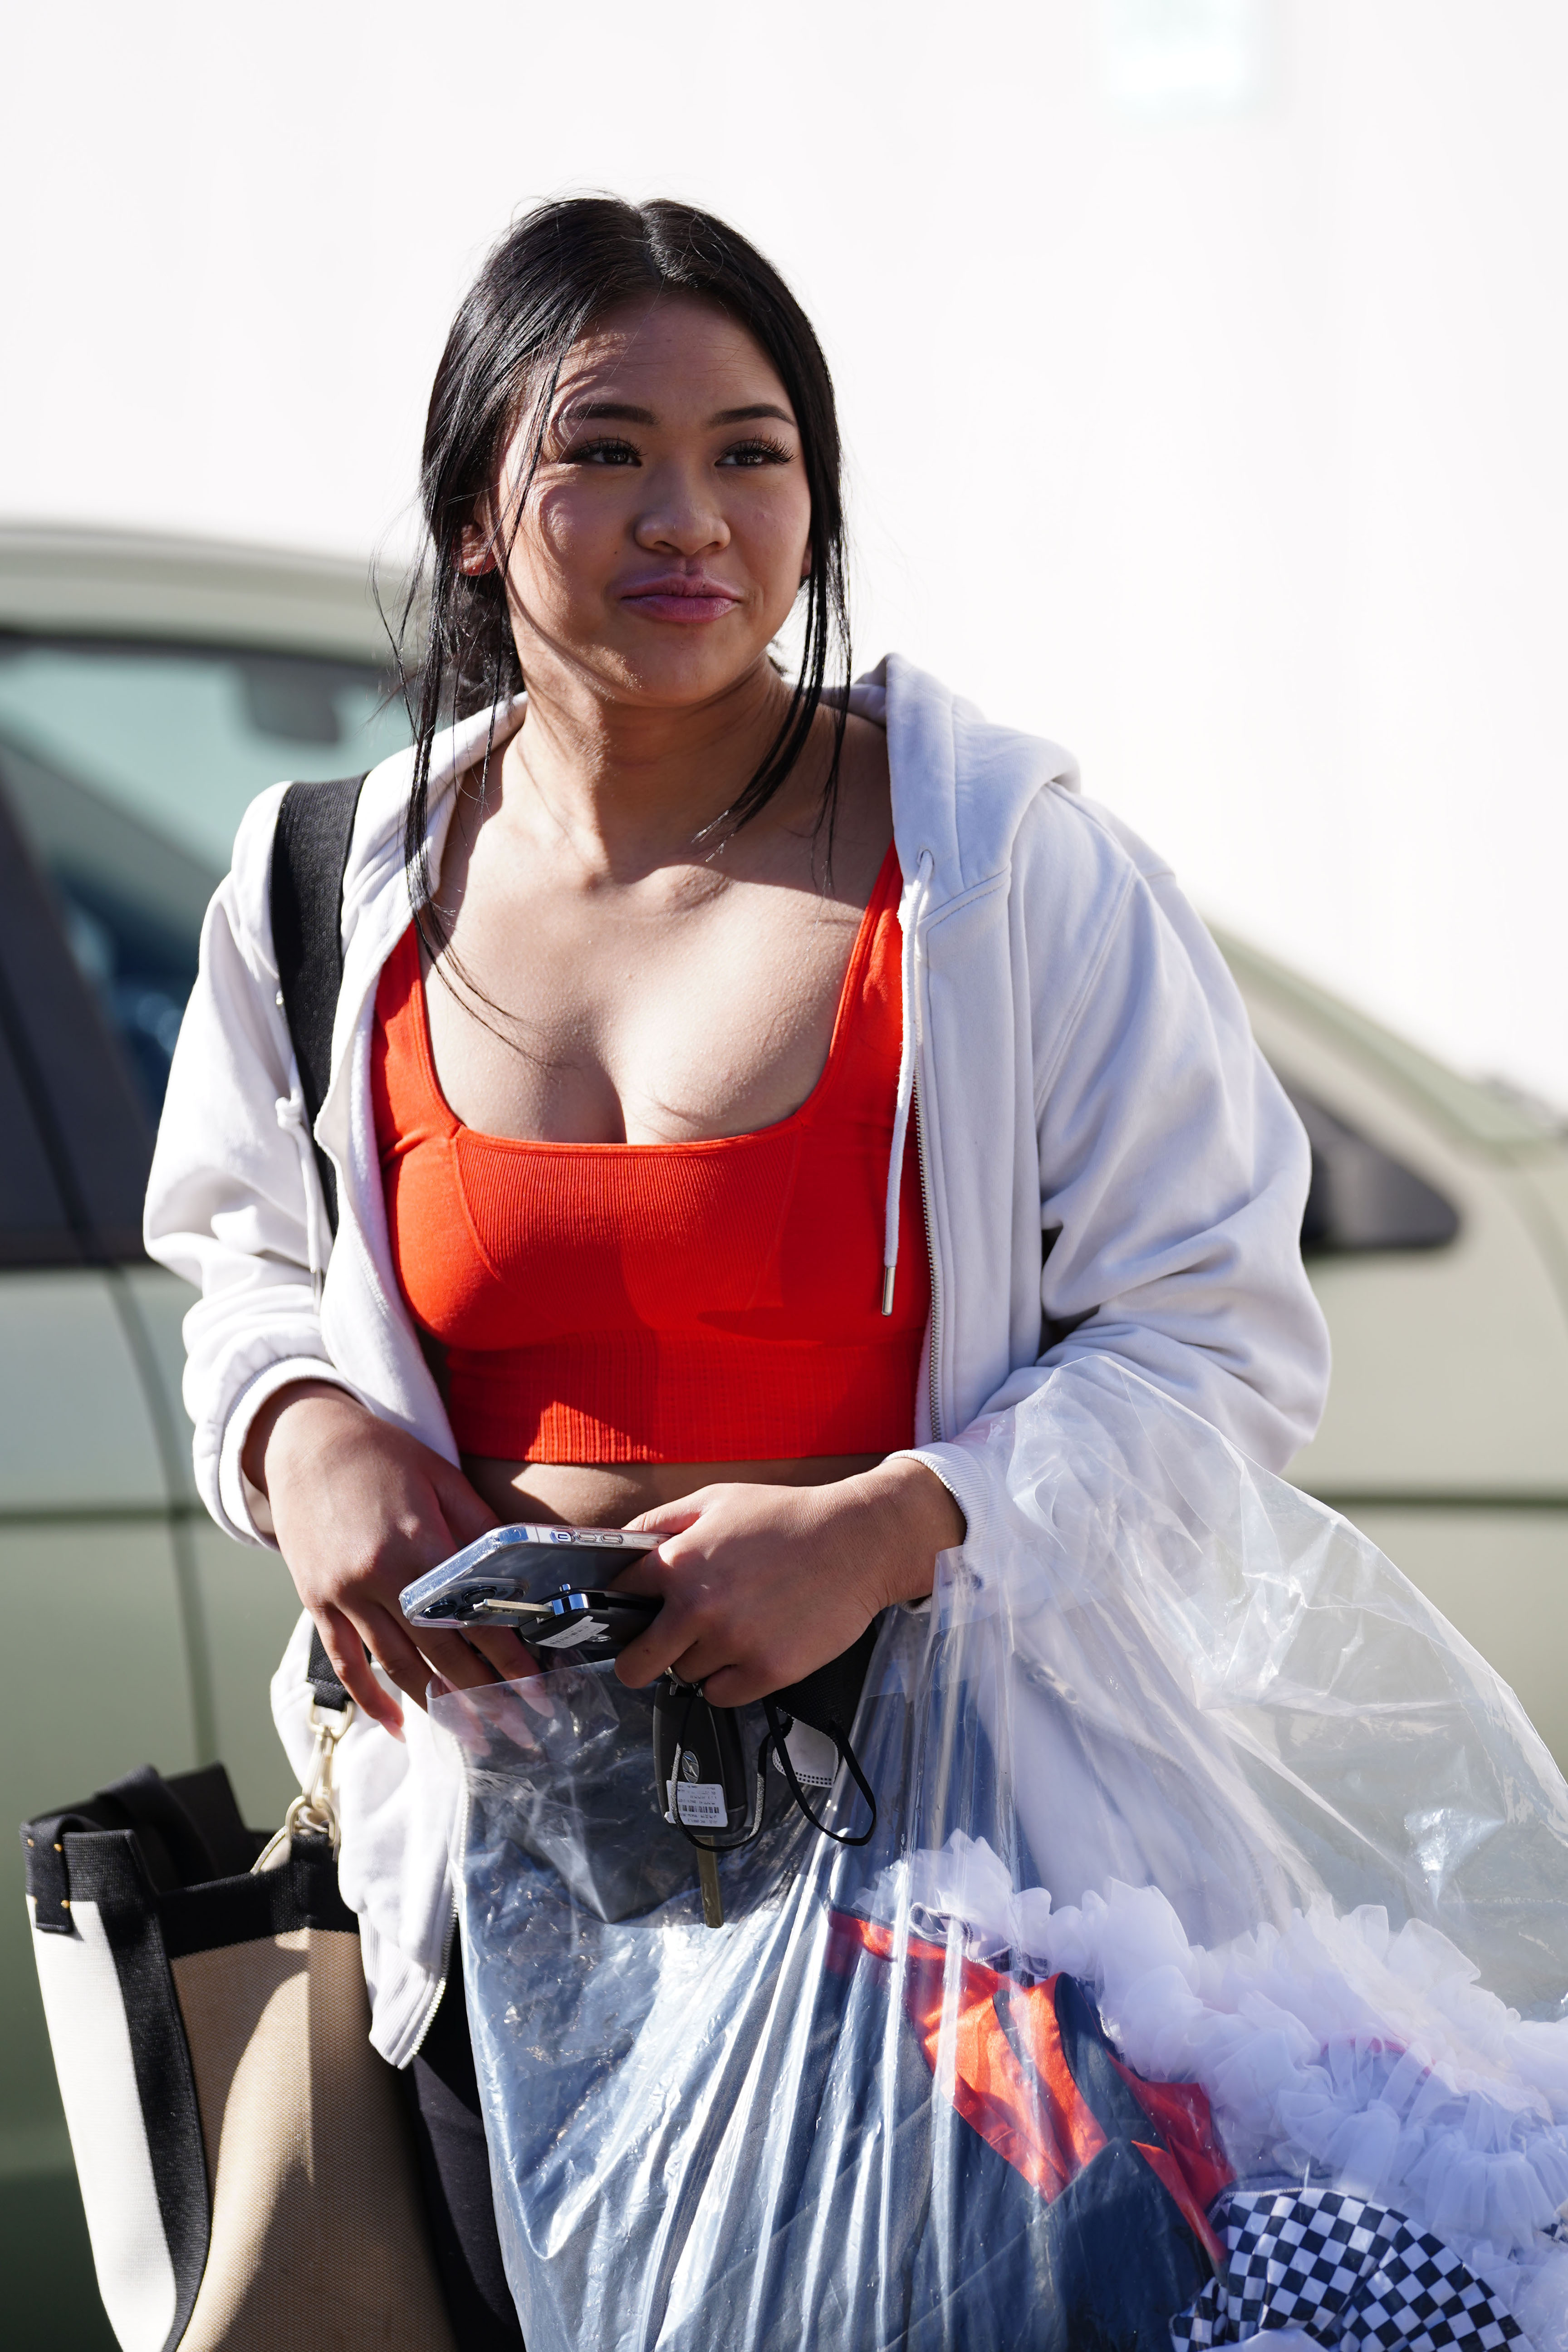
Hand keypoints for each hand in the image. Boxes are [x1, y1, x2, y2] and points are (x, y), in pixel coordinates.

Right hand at [242, 1381, 535, 1735]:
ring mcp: (343, 1595)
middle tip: (521, 1733)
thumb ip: (483, 1531)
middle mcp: (378, 1577)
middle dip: (485, 1698)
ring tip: (474, 1737)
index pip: (474, 1618)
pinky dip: (372, 1700)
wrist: (306, 1442)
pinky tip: (399, 1726)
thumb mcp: (444, 1480)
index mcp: (417, 1544)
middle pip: (440, 1653)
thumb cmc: (384, 1456)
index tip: (539, 1693)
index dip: (509, 1661)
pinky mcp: (318, 1603)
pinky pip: (346, 1663)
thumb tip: (526, 1576)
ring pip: (396, 1667)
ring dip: (437, 1708)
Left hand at [609, 1457, 964, 1706]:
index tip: (633, 1610)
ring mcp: (734, 1643)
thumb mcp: (715, 1500)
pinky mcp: (768, 1671)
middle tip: (659, 1648)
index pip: (620, 1599)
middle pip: (636, 1664)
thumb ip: (659, 1523)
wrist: (857, 1541)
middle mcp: (699, 1608)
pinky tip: (749, 1648)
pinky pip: (722, 1695)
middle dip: (640, 1658)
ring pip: (686, 1676)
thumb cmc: (787, 1518)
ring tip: (733, 1626)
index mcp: (678, 1563)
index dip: (624, 1603)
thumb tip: (620, 1547)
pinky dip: (730, 1680)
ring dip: (700, 1659)